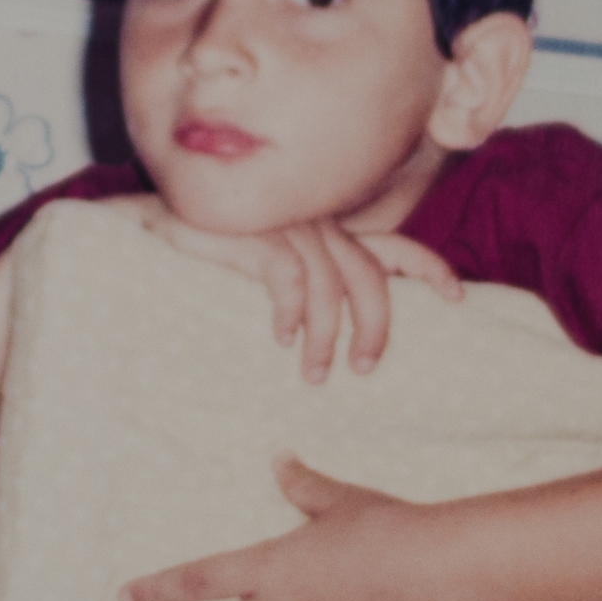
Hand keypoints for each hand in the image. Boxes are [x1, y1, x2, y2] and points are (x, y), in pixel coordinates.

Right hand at [106, 196, 463, 380]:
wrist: (143, 228)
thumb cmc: (208, 259)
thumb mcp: (270, 274)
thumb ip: (308, 290)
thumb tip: (336, 337)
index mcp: (328, 234)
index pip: (395, 247)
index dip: (430, 268)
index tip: (458, 297)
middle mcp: (316, 226)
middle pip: (371, 279)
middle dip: (376, 328)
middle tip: (366, 369)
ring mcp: (287, 226)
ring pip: (332, 287)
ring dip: (327, 336)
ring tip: (317, 374)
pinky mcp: (255, 232)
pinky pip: (290, 277)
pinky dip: (291, 312)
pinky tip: (279, 338)